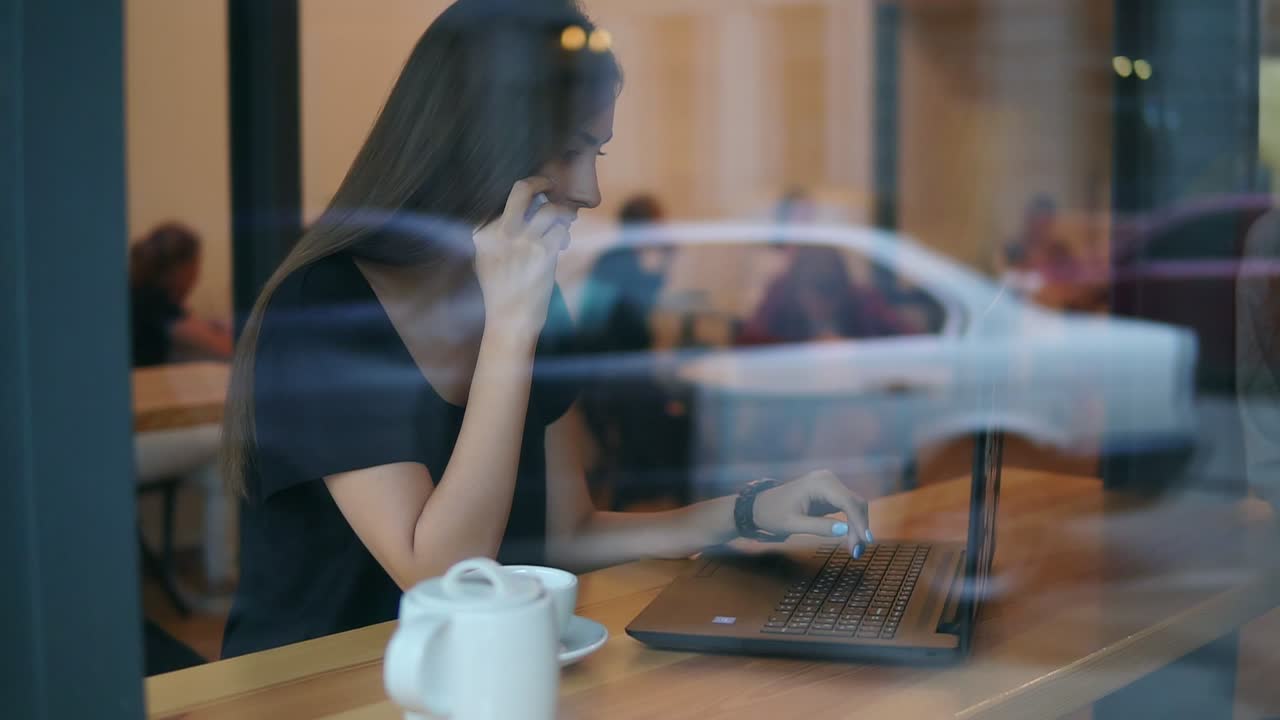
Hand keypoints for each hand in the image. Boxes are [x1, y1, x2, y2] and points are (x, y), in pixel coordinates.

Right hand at [473, 177, 572, 343]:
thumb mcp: (485, 260)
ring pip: (550, 208)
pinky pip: (561, 230)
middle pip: (522, 189)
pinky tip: (562, 243)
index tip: (534, 194)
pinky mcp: (543, 254)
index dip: (525, 191)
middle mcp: (501, 233)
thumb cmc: (499, 291)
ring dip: (562, 211)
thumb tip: (522, 210)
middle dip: (541, 182)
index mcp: (483, 233)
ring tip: (565, 218)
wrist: (510, 319)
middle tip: (550, 185)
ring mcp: (523, 242)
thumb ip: (494, 236)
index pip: (503, 197)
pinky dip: (565, 233)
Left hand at [751, 470, 872, 556]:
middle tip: (857, 551)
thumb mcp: (793, 524)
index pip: (848, 502)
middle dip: (860, 526)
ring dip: (858, 525)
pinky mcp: (830, 493)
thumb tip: (844, 532)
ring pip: (854, 504)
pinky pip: (847, 506)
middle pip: (855, 502)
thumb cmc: (773, 514)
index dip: (859, 522)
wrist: (760, 506)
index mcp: (819, 483)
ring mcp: (830, 484)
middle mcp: (828, 479)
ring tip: (855, 548)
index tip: (864, 542)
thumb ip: (818, 527)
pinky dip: (852, 522)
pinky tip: (851, 538)